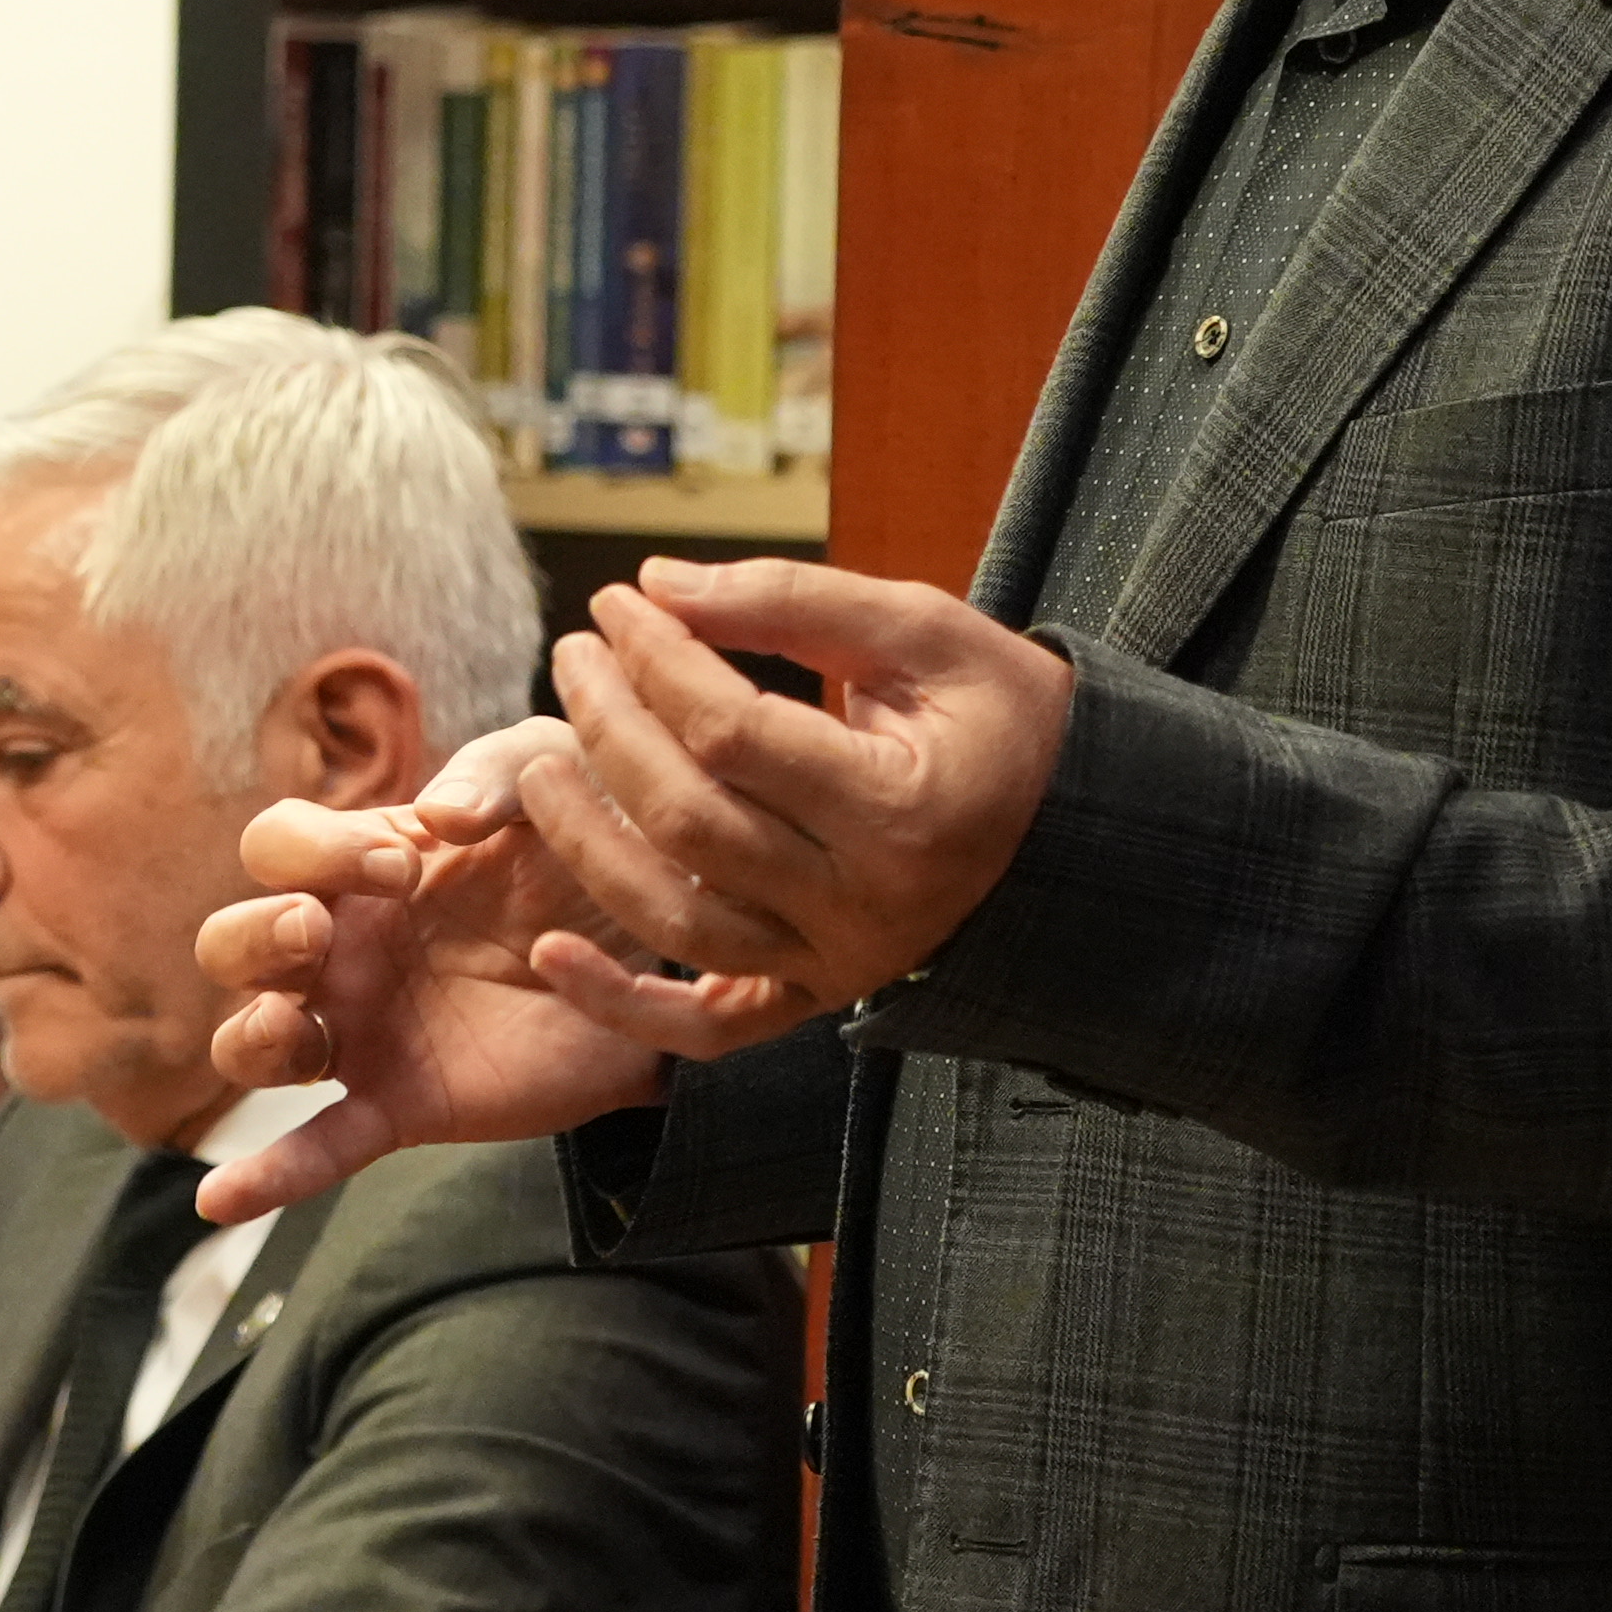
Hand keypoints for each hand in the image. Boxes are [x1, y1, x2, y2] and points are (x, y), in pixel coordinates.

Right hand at [189, 723, 684, 1218]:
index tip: (403, 864)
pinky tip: (218, 1202)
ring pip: (253, 1043)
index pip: (279, 848)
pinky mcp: (404, 1104)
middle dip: (255, 933)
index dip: (316, 849)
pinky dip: (268, 1179)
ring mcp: (364, 1032)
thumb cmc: (588, 844)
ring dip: (252, 1034)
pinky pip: (320, 1147)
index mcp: (360, 868)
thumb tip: (439, 818)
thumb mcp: (551, 776)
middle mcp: (342, 950)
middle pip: (232, 943)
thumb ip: (495, 771)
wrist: (662, 943)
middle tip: (316, 927)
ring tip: (293, 1025)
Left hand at [506, 558, 1069, 1010]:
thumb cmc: (1000, 716)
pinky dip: (622, 1006)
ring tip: (539, 763)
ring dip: (587, 844)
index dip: (656, 660)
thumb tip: (658, 583)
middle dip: (608, 728)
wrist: (1072, 826)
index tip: (617, 601)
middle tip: (574, 654)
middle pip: (690, 822)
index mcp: (902, 809)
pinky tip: (552, 958)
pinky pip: (706, 1028)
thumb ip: (792, 602)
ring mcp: (836, 962)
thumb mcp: (924, 632)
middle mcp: (865, 904)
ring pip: (678, 921)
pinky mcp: (813, 997)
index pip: (733, 733)